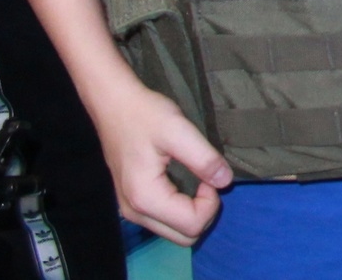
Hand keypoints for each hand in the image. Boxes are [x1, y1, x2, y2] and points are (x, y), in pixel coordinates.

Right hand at [87, 77, 230, 244]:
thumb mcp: (179, 131)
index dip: (211, 202)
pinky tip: (183, 182)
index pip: (192, 224)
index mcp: (145, 198)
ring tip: (196, 179)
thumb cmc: (145, 115)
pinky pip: (164, 220)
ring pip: (174, 231)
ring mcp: (131, 210)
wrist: (115, 105)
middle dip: (204, 212)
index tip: (208, 173)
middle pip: (183, 236)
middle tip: (205, 179)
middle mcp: (135, 212)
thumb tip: (226, 181)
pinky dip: (181, 208)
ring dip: (193, 211)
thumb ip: (204, 159)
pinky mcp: (133, 202)